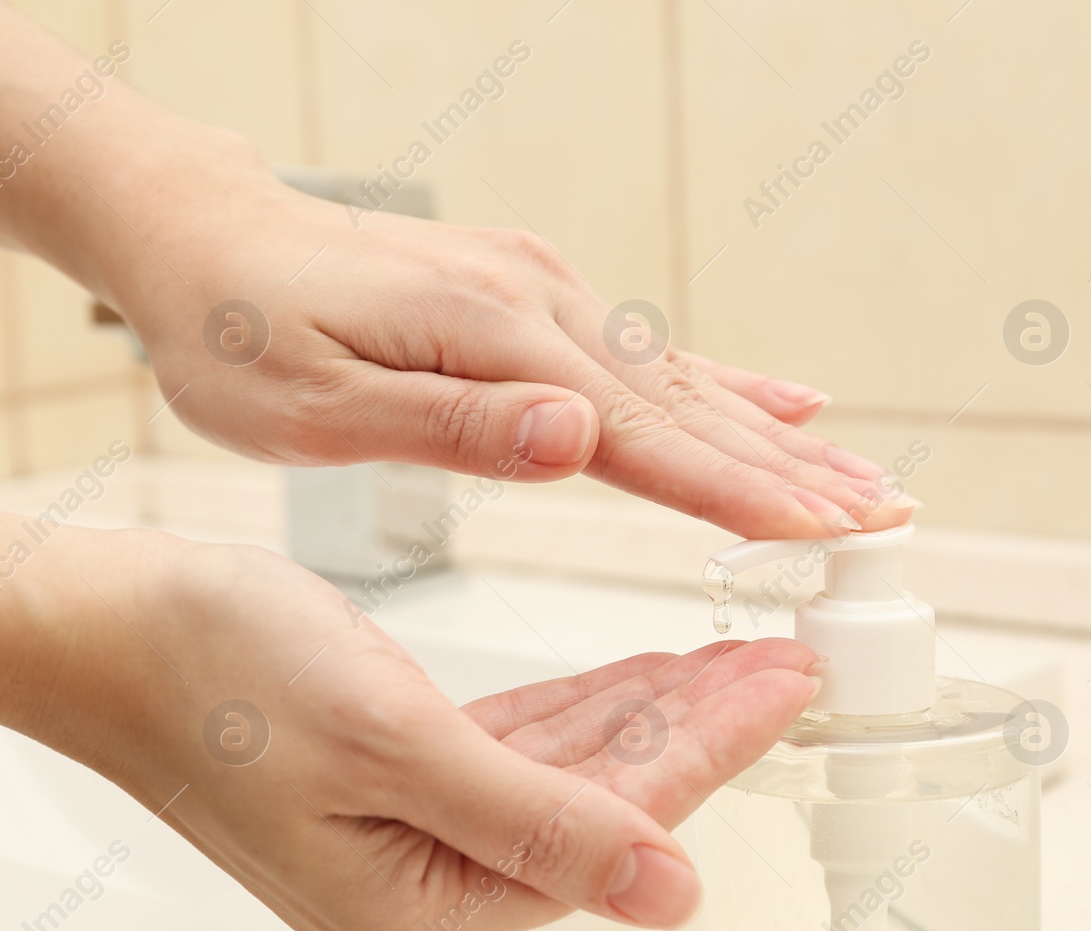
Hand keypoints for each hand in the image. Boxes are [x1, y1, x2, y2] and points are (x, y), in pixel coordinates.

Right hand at [23, 530, 820, 930]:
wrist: (94, 627)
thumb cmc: (207, 672)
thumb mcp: (391, 744)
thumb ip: (539, 823)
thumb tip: (668, 894)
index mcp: (417, 907)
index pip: (609, 827)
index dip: (711, 751)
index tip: (786, 686)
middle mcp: (414, 889)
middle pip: (597, 806)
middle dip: (693, 730)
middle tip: (778, 660)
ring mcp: (397, 837)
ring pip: (561, 773)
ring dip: (642, 714)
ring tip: (728, 661)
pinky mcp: (383, 783)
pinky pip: (508, 750)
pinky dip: (575, 710)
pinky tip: (630, 680)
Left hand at [85, 129, 916, 539]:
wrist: (201, 237)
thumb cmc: (235, 333)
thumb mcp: (312, 406)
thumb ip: (449, 427)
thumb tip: (578, 436)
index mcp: (489, 338)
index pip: (639, 436)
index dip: (738, 492)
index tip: (826, 534)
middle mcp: (533, 302)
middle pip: (684, 404)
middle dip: (789, 469)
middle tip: (889, 518)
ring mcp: (535, 289)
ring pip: (678, 376)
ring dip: (771, 432)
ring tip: (857, 474)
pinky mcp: (523, 292)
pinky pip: (642, 346)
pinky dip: (717, 380)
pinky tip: (771, 396)